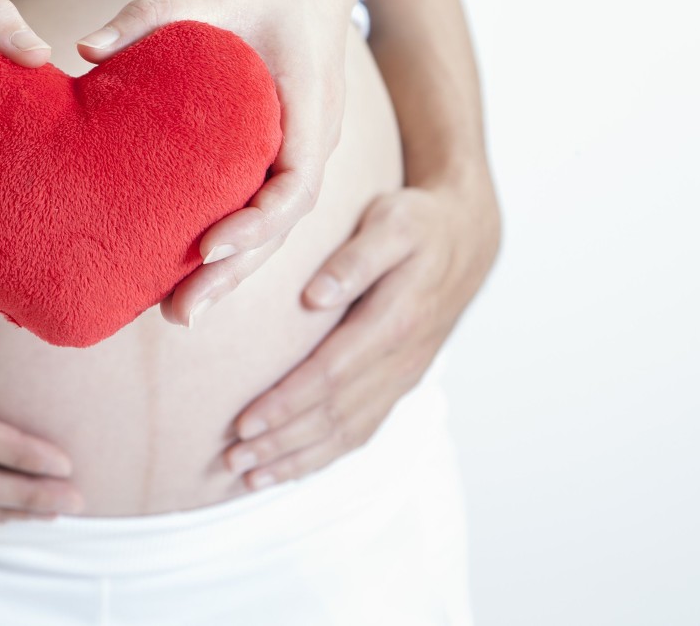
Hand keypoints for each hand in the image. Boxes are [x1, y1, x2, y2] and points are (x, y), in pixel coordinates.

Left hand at [75, 0, 353, 326]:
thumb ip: (152, 13)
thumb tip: (84, 50)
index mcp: (312, 110)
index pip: (295, 184)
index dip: (256, 225)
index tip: (208, 248)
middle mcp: (313, 142)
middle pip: (280, 227)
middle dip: (233, 274)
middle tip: (180, 314)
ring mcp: (300, 152)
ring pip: (270, 228)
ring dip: (229, 273)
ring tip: (177, 312)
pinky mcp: (279, 154)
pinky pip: (256, 207)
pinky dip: (228, 244)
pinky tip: (184, 270)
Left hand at [221, 179, 500, 489]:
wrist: (468, 238)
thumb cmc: (417, 224)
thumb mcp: (393, 223)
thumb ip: (355, 258)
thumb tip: (315, 296)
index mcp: (397, 320)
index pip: (332, 373)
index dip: (287, 403)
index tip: (244, 423)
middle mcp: (403, 359)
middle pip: (335, 414)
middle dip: (281, 441)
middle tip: (232, 460)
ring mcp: (403, 377)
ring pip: (348, 433)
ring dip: (297, 458)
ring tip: (249, 477)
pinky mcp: (400, 385)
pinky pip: (362, 432)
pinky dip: (323, 456)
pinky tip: (289, 470)